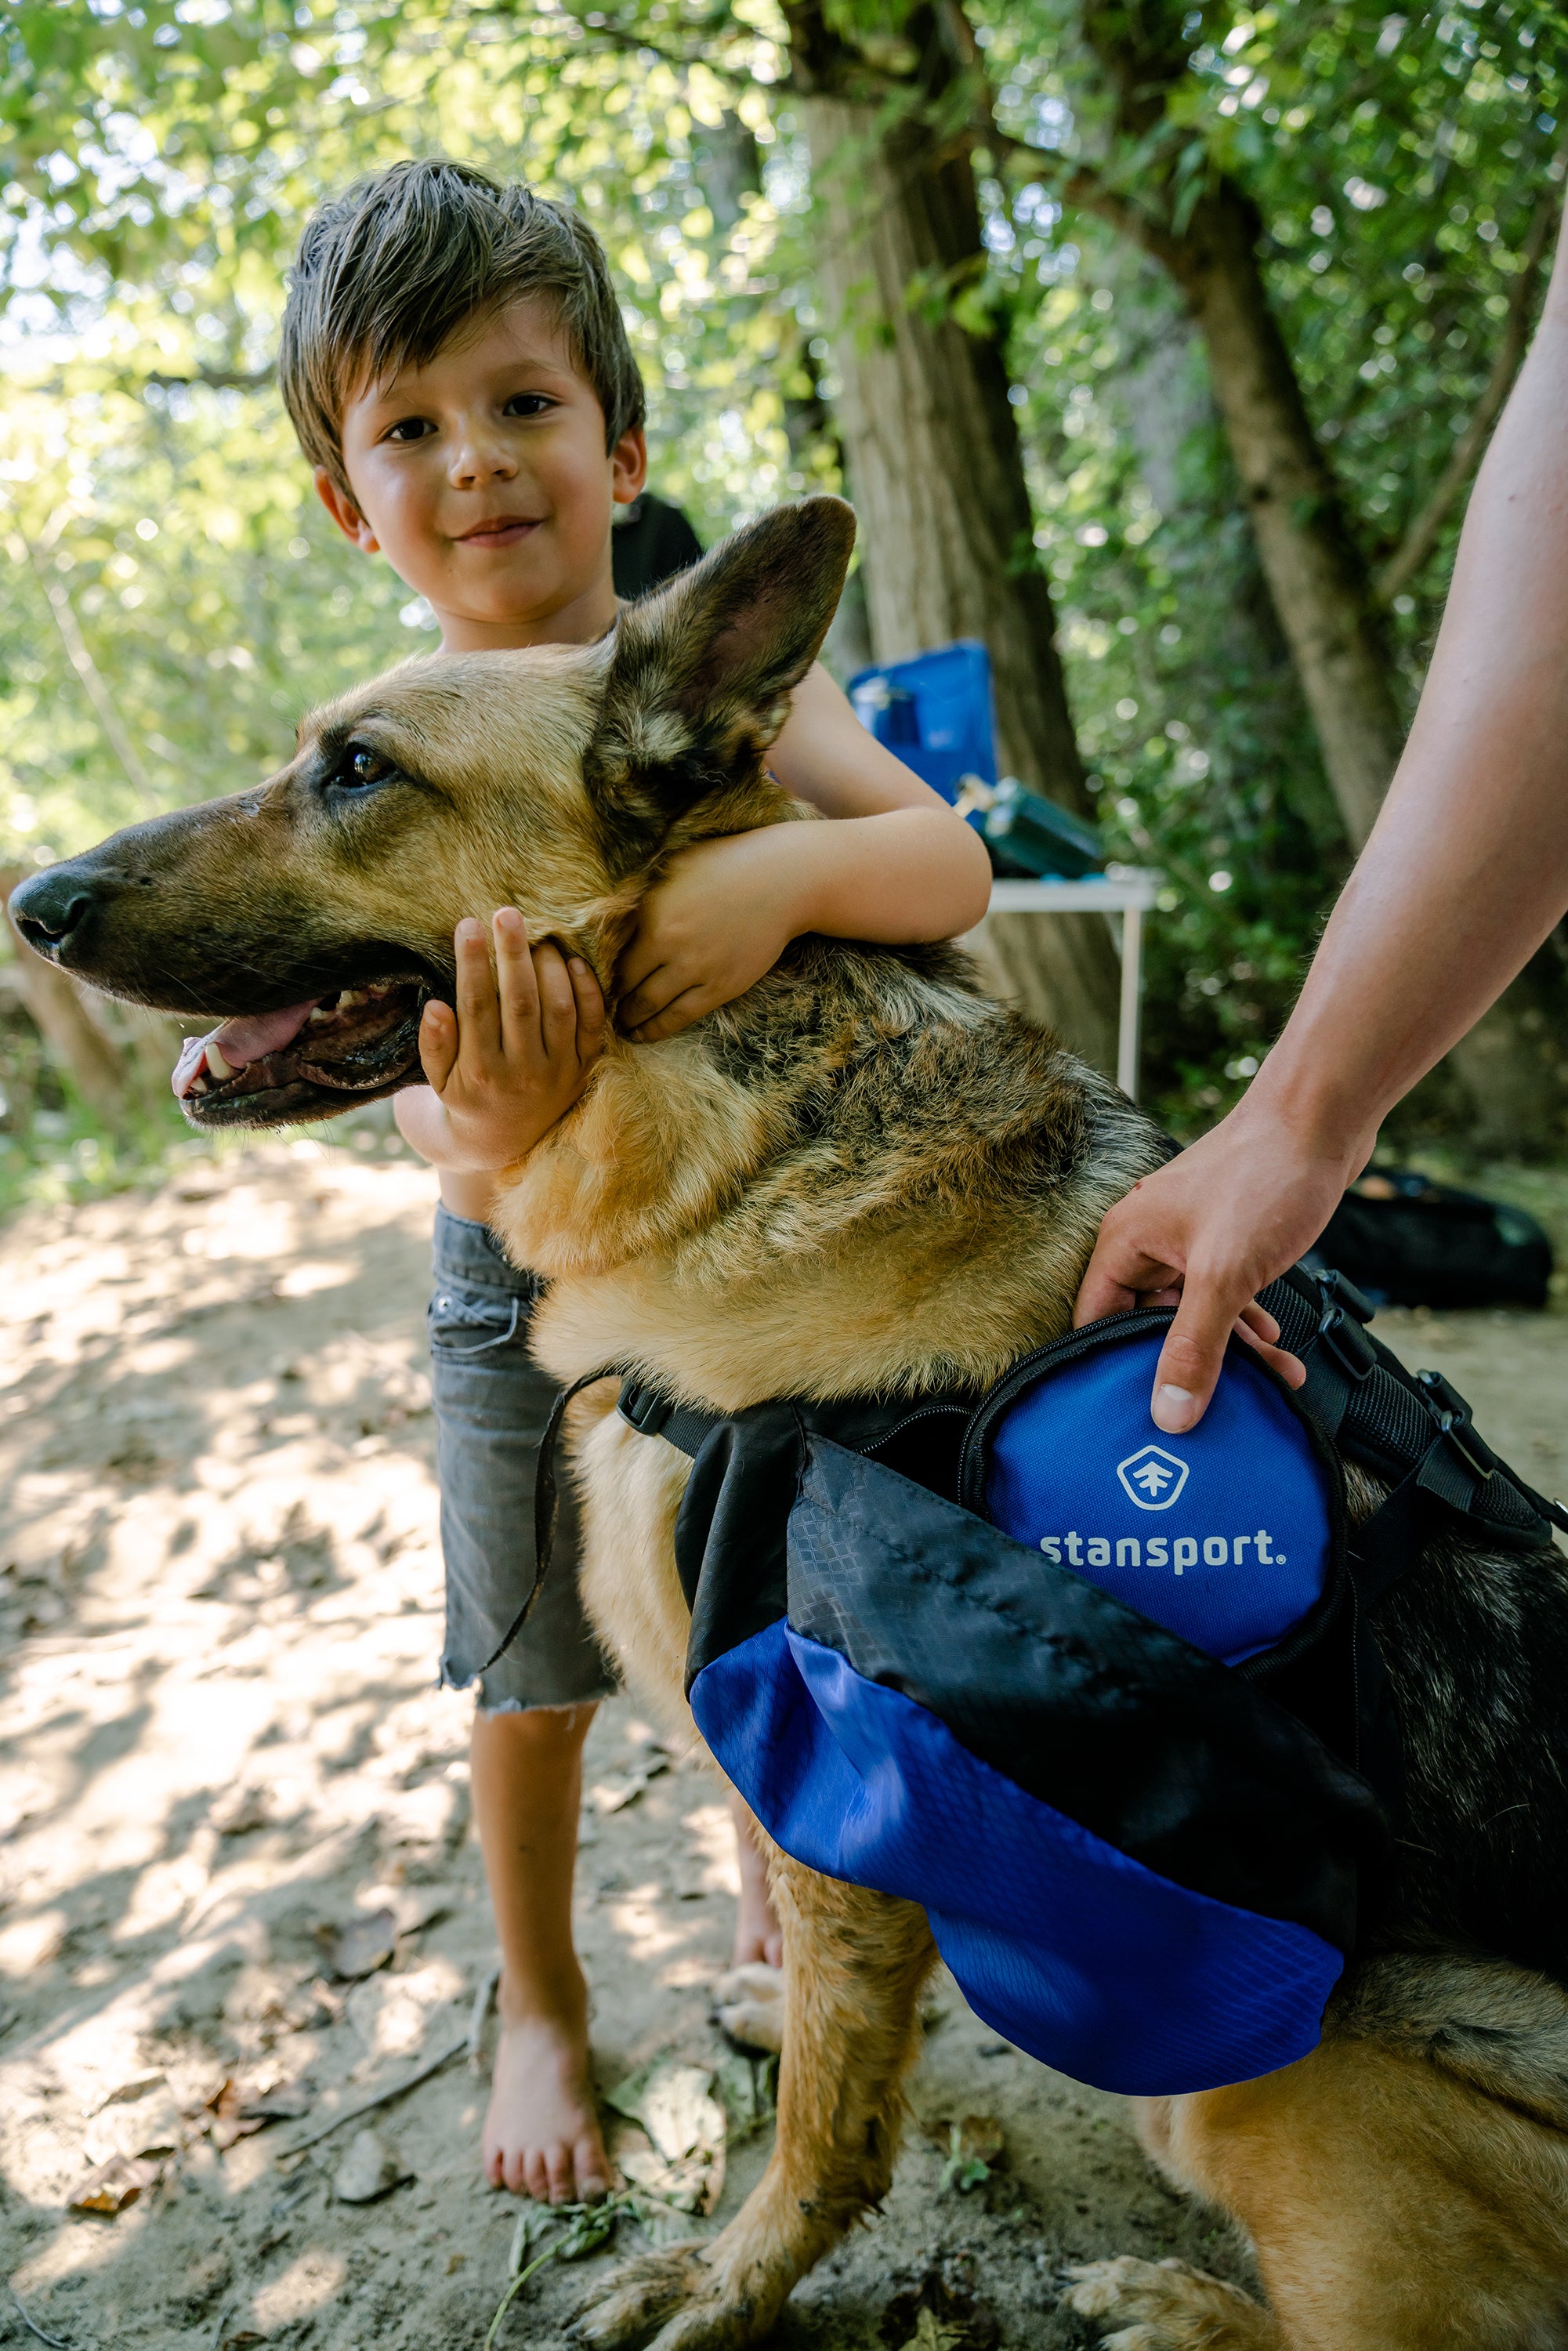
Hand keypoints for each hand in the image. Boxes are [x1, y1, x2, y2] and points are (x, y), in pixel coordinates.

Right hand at [398, 910, 605, 1172]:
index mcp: (482, 1072)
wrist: (504, 1142)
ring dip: (551, 967)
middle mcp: (523, 1073)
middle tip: (507, 913)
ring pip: (560, 1009)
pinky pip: (593, 1026)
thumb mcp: (439, 1081)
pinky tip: (573, 961)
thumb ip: (435, 1045)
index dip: (473, 964)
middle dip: (514, 954)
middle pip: (522, 1002)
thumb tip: (436, 1007)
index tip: (468, 925)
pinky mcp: (585, 1069)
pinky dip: (589, 992)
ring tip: (538, 935)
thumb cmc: (466, 1096)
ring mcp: (559, 1072)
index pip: (477, 1007)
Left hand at [615, 832, 805, 1041]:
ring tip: (622, 1027)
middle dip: (613, 1003)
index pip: (616, 957)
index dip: (603, 975)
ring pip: (652, 1007)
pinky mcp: (722, 987)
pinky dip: (659, 1029)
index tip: (595, 983)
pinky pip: (682, 1016)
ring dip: (632, 1021)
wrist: (782, 881)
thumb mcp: (674, 867)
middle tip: (602, 1011)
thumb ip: (644, 896)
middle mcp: (672, 946)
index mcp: (654, 916)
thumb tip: (614, 917)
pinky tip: (645, 1034)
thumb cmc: (726, 864)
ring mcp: (698, 970)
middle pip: (630, 986)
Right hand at [1073, 1099, 1366, 1432]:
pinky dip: (1246, 1324)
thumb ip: (1194, 1346)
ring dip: (1228, 1350)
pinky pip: (1224, 1296)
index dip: (1117, 1368)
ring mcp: (1189, 1240)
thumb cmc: (1264, 1176)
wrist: (1323, 1120)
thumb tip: (1169, 1414)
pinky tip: (1273, 1346)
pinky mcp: (1227, 1240)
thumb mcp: (1224, 1275)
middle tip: (1218, 1405)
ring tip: (1268, 1381)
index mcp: (1125, 1243)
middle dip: (1186, 1365)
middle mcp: (1149, 1242)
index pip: (1096, 1322)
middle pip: (1147, 1323)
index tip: (1145, 1413)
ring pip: (1193, 1314)